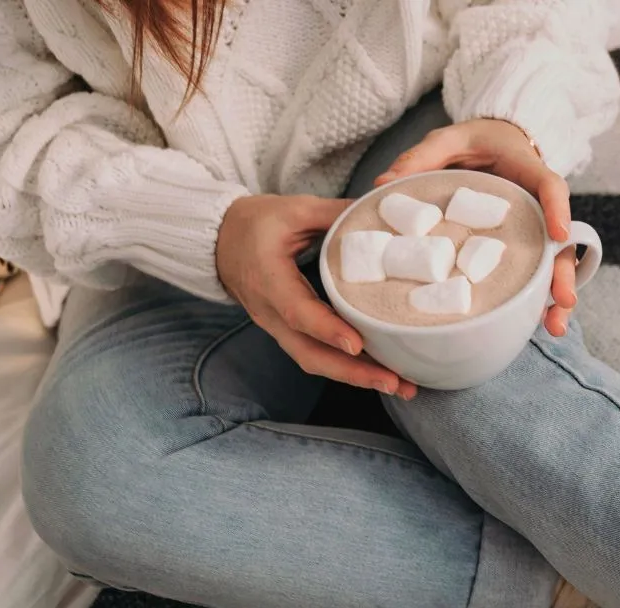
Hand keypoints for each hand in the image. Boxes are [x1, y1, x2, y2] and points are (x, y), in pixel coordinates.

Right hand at [216, 194, 415, 398]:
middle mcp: (270, 313)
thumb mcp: (294, 209)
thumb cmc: (255, 223)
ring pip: (314, 361)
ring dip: (355, 377)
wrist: (220, 241)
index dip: (327, 329)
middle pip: (309, 355)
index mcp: (268, 279)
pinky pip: (316, 356)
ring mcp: (277, 327)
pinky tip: (380, 372)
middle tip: (395, 382)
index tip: (358, 344)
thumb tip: (380, 212)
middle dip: (353, 373)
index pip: (297, 312)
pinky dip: (347, 368)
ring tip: (399, 385)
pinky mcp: (288, 332)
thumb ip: (335, 213)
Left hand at [376, 119, 578, 336]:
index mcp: (525, 170)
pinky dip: (535, 297)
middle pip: (560, 239)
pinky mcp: (524, 244)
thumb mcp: (447, 139)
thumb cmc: (475, 141)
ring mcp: (534, 228)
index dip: (557, 210)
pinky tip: (533, 322)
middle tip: (563, 299)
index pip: (549, 187)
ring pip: (553, 262)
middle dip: (562, 271)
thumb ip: (421, 157)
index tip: (559, 235)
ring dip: (554, 296)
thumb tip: (382, 183)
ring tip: (552, 327)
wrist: (495, 141)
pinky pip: (534, 270)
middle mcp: (537, 204)